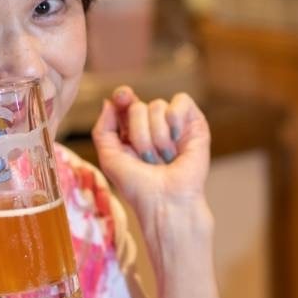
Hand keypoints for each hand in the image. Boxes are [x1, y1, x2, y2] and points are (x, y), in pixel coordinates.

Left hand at [91, 86, 210, 217]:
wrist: (166, 201)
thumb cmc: (138, 186)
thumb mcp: (110, 157)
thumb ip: (103, 129)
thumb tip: (110, 102)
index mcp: (132, 130)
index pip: (125, 101)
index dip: (122, 96)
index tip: (122, 98)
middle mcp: (153, 124)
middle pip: (137, 106)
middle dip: (139, 135)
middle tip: (149, 160)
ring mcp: (174, 123)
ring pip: (157, 105)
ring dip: (157, 137)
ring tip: (165, 158)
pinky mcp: (195, 123)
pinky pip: (181, 100)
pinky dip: (176, 118)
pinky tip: (177, 139)